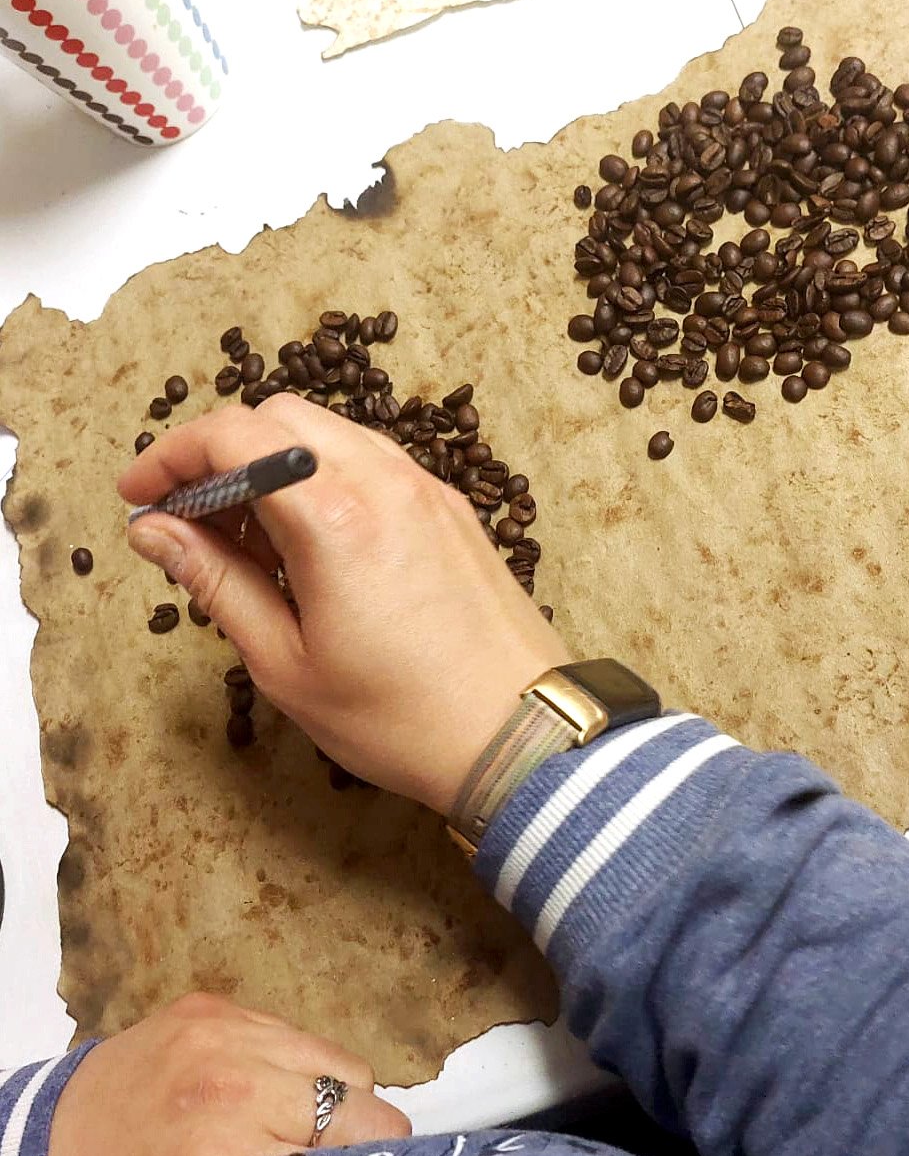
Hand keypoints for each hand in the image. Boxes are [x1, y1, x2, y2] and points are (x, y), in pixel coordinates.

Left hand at [46, 993, 410, 1155]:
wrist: (45, 1137)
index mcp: (222, 1152)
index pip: (350, 1147)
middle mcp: (232, 1084)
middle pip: (359, 1100)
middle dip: (365, 1130)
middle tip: (347, 1152)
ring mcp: (226, 1034)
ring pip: (342, 1061)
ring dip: (336, 1092)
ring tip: (302, 1118)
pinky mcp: (217, 1005)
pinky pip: (300, 1034)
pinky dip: (299, 1064)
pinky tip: (270, 1086)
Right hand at [118, 394, 567, 813]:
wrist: (522, 738)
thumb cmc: (406, 718)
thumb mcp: (287, 663)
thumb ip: (217, 583)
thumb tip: (156, 532)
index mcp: (337, 516)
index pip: (236, 436)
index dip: (171, 456)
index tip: (140, 495)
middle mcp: (389, 483)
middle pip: (282, 416)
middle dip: (221, 452)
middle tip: (188, 519)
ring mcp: (430, 491)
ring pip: (332, 434)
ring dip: (275, 463)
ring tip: (246, 540)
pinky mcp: (456, 512)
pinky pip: (376, 464)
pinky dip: (327, 478)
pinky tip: (310, 544)